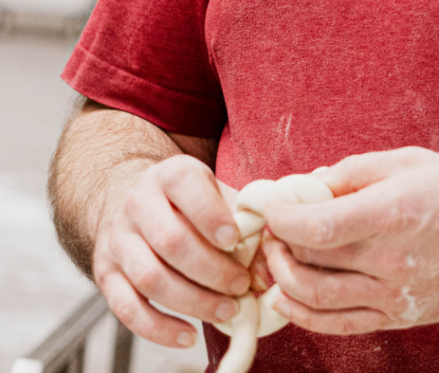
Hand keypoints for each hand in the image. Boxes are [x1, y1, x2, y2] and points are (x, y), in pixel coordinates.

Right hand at [93, 154, 252, 347]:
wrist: (135, 198)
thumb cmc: (191, 200)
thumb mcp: (218, 195)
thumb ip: (244, 225)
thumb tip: (262, 274)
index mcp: (171, 174)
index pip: (186, 188)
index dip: (211, 216)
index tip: (235, 240)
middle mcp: (138, 203)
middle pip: (170, 241)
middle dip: (211, 269)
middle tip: (241, 286)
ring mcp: (117, 240)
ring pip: (149, 278)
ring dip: (192, 301)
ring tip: (226, 312)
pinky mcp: (105, 274)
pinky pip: (127, 309)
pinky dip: (159, 329)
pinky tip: (189, 336)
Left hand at [261, 147, 438, 334]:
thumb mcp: (409, 161)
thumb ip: (355, 171)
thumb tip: (307, 186)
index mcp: (395, 211)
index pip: (318, 227)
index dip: (281, 220)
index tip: (270, 209)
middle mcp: (393, 259)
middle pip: (310, 262)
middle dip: (276, 245)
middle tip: (268, 229)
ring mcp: (395, 295)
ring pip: (315, 298)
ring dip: (282, 278)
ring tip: (275, 257)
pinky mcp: (398, 318)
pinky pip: (337, 324)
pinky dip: (303, 313)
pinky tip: (287, 296)